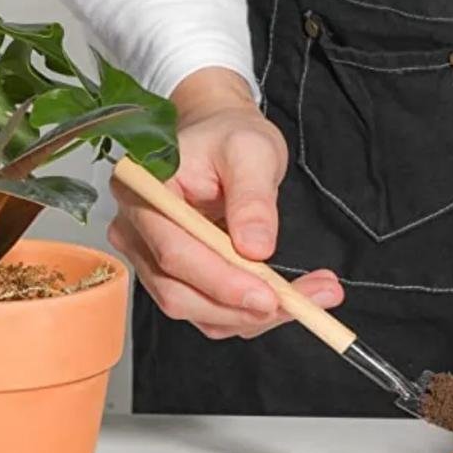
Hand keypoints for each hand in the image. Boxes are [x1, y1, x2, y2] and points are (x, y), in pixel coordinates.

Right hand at [108, 67, 342, 338]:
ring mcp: (153, 260)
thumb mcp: (251, 152)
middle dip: (245, 309)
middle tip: (307, 304)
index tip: (269, 297)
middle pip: (182, 295)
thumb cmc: (229, 136)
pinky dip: (253, 312)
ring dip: (257, 316)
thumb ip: (252, 199)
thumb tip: (256, 248)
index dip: (222, 283)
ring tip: (314, 298)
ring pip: (200, 312)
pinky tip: (294, 297)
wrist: (222, 137)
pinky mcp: (180, 277)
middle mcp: (137, 234)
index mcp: (142, 194)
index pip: (174, 253)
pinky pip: (213, 310)